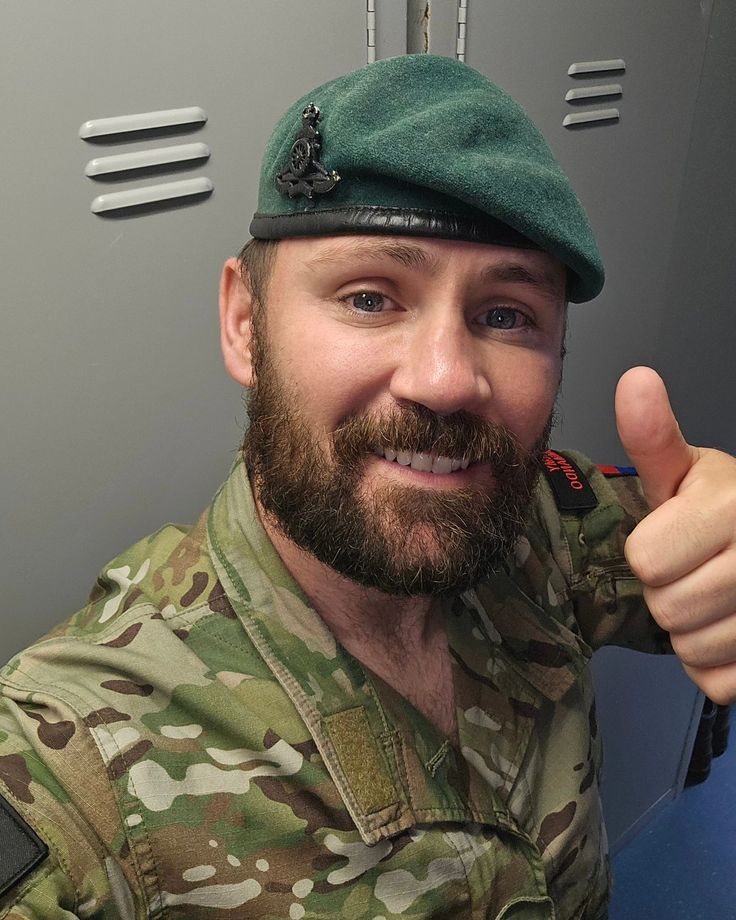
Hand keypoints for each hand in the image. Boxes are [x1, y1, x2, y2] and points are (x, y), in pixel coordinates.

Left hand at [616, 366, 735, 703]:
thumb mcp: (685, 474)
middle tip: (694, 571)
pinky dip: (713, 666)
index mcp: (733, 504)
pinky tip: (729, 631)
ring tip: (714, 599)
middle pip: (667, 607)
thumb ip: (655, 437)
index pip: (646, 560)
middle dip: (668, 592)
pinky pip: (716, 682)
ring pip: (692, 648)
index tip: (674, 538)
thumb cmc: (720, 511)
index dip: (649, 552)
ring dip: (690, 632)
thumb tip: (634, 378)